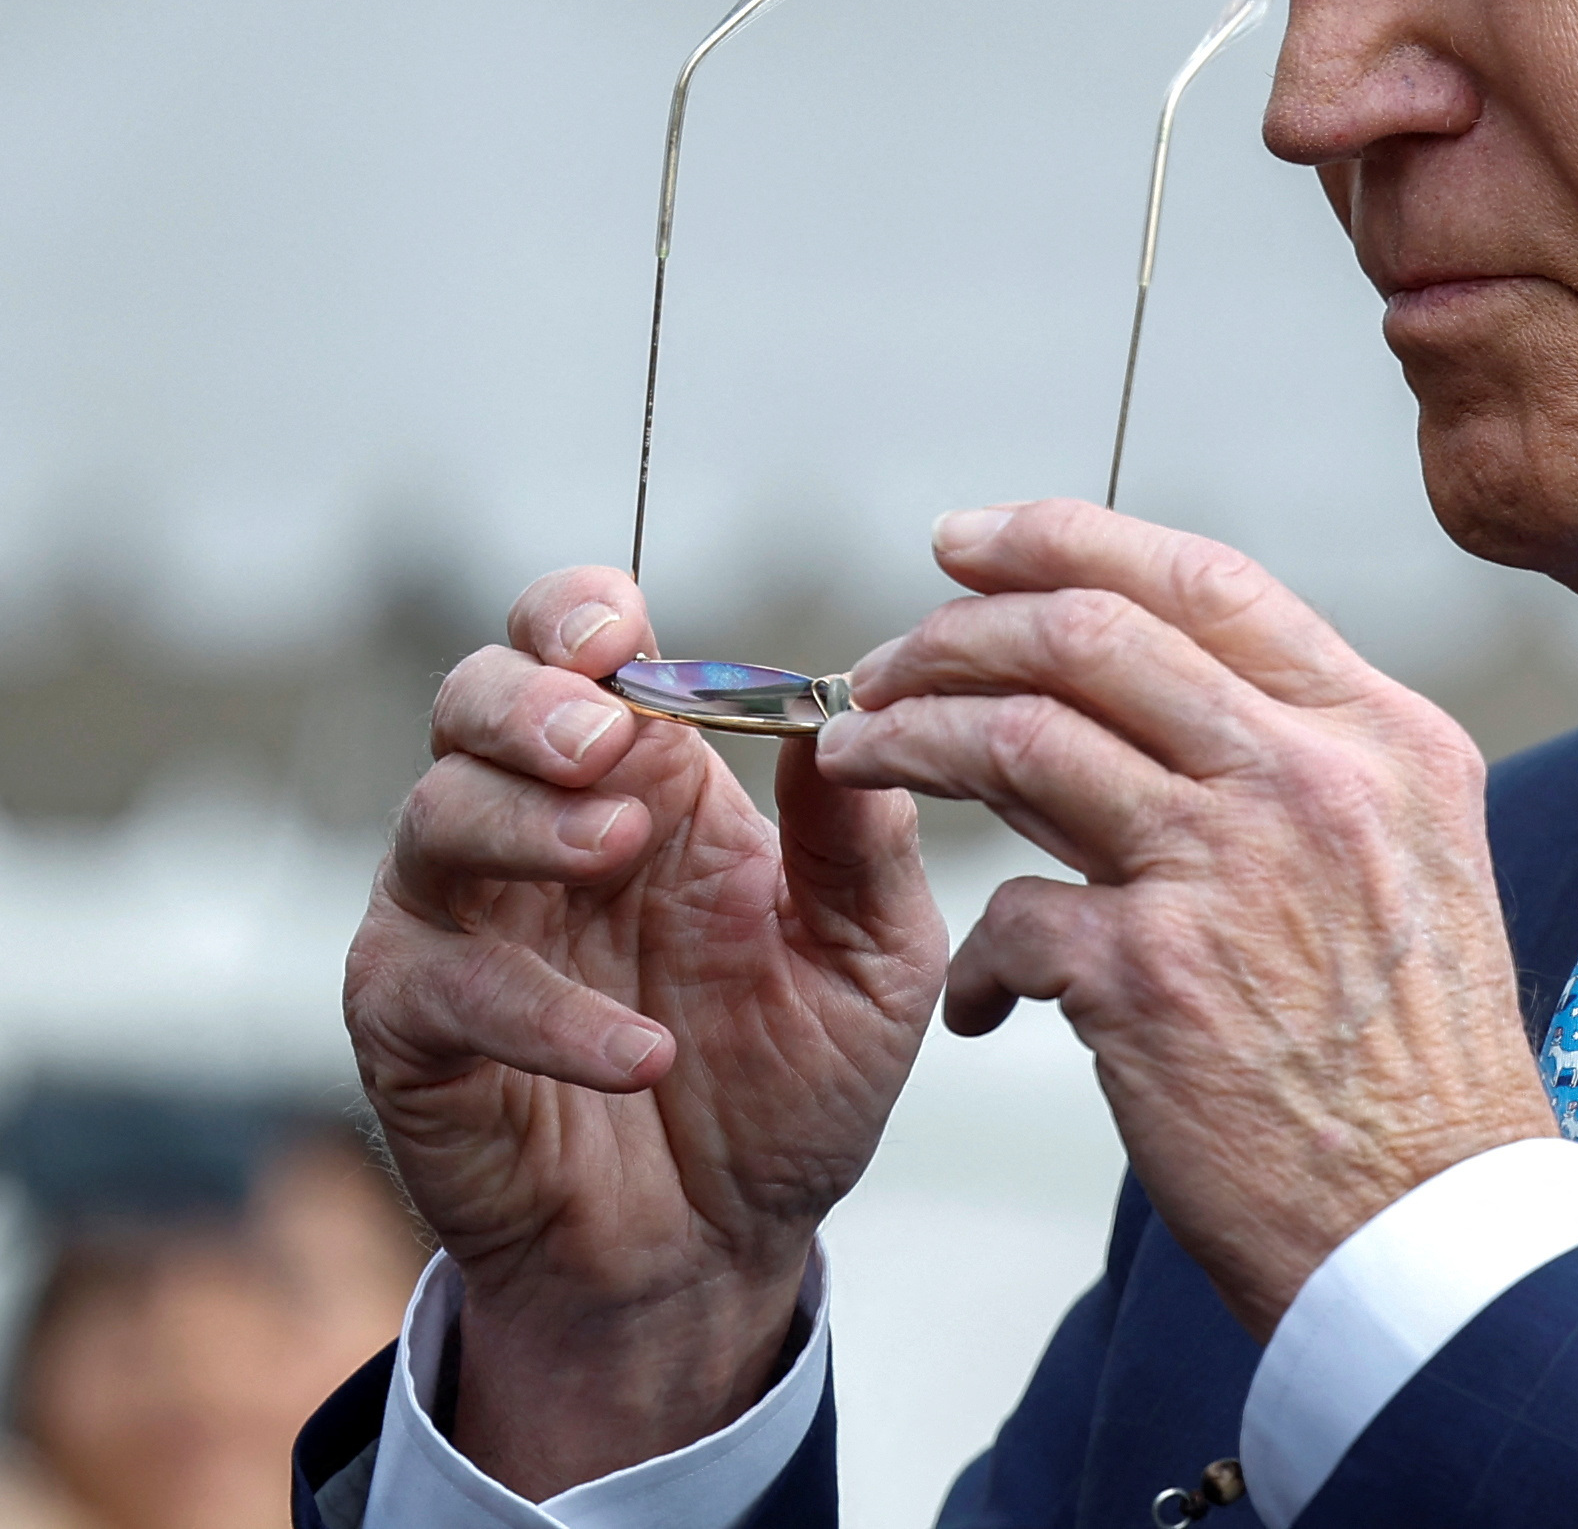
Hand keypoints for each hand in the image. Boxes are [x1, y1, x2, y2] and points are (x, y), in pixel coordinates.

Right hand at [344, 571, 946, 1496]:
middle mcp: (540, 831)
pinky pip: (440, 987)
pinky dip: (539, 1011)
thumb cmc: (792, 1085)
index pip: (576, 650)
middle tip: (605, 739)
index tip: (619, 625)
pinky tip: (641, 1054)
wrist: (723, 1252)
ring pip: (432, 818)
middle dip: (529, 698)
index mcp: (651, 783)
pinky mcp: (416, 1033)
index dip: (577, 614)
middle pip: (476, 700)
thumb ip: (863, 840)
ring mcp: (463, 925)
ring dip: (525, 822)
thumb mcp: (873, 957)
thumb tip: (849, 708)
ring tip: (618, 852)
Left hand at [811, 501, 1556, 1334]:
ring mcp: (1229, 867)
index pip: (1207, 579)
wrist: (1436, 1217)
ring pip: (1019, 737)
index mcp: (1380, 734)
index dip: (1068, 538)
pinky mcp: (1153, 976)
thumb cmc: (1418, 1059)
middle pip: (1090, 631)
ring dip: (909, 739)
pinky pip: (1007, 916)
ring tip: (859, 758)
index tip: (975, 544)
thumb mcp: (1409, 857)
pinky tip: (981, 1001)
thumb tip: (1144, 699)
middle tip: (884, 663)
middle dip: (955, 629)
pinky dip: (973, 959)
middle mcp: (1310, 776)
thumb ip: (1305, 764)